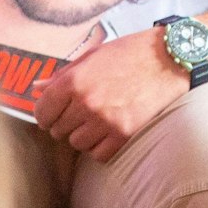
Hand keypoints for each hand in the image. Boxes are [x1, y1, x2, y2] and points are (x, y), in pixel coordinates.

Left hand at [32, 29, 188, 162]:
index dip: (46, 113)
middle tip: (81, 112)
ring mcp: (105, 121)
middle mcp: (86, 103)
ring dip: (83, 135)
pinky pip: (98, 154)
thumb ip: (62, 75)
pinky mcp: (124, 135)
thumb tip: (37, 88)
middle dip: (66, 123)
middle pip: (58, 130)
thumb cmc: (130, 53)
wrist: (170, 59)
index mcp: (74, 81)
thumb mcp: (92, 57)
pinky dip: (101, 146)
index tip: (53, 112)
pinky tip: (109, 131)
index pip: (42, 111)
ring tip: (98, 120)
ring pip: (77, 143)